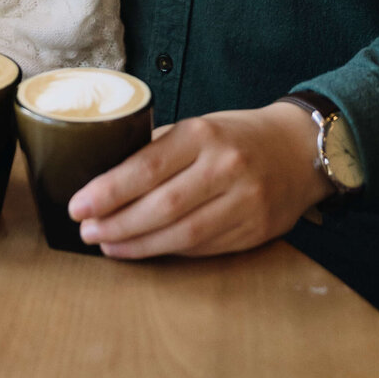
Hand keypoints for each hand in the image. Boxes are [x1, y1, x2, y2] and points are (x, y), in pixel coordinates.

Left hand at [67, 102, 324, 257]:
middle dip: (117, 223)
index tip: (78, 206)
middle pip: (161, 206)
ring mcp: (244, 202)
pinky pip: (203, 248)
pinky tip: (144, 249)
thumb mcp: (199, 126)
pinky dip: (169, 251)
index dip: (108, 190)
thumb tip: (104, 174)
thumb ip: (158, 149)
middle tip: (86, 231)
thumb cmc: (237, 135)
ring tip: (108, 245)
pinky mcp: (255, 231)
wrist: (300, 149)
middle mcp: (225, 167)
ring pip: (181, 235)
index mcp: (204, 133)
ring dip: (138, 245)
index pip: (146, 167)